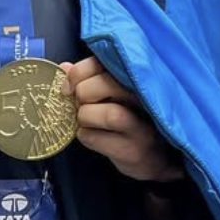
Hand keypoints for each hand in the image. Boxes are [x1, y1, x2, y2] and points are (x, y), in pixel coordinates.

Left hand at [61, 56, 182, 182]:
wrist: (155, 157)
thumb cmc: (131, 120)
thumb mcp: (115, 95)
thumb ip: (91, 79)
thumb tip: (65, 68)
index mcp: (136, 78)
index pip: (103, 62)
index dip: (79, 72)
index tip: (69, 86)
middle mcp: (144, 99)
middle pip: (105, 84)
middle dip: (82, 93)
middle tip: (79, 105)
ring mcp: (141, 127)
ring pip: (109, 114)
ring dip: (85, 116)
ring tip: (85, 121)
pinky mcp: (133, 151)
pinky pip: (96, 138)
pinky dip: (85, 135)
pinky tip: (90, 136)